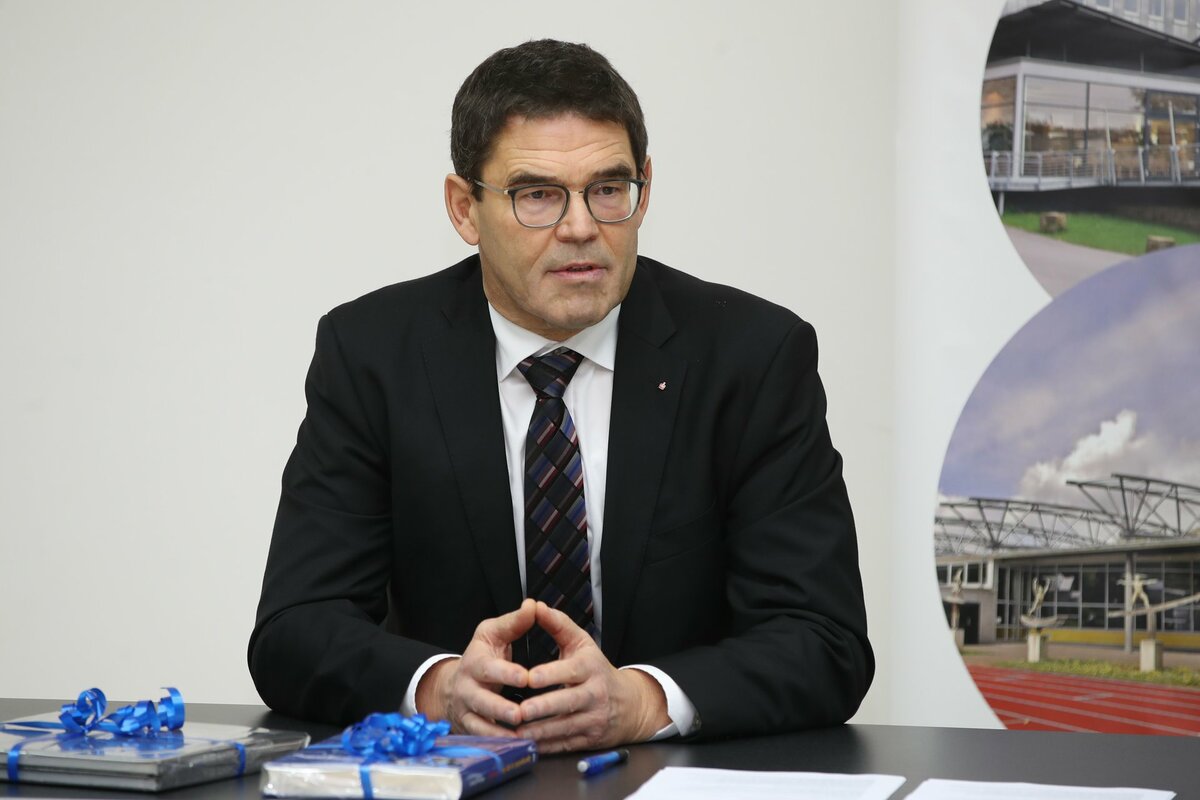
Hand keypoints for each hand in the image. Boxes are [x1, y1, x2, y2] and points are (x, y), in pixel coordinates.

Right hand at [415, 599, 535, 735]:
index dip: (506, 673)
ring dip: (499, 732)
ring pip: (479, 724)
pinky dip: (497, 744)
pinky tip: (514, 747)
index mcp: (476, 661)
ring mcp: (467, 710)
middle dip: (500, 707)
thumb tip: (534, 605)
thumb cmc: (482, 656)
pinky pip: (481, 739)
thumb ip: (515, 622)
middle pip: (482, 700)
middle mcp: (468, 687)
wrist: (454, 684)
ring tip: (519, 736)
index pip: (490, 668)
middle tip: (520, 713)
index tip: (525, 677)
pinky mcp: (469, 728)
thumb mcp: (493, 634)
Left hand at [514, 601, 669, 752]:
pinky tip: (529, 745)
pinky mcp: (590, 738)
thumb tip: (536, 606)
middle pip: (567, 702)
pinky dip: (546, 746)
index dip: (550, 675)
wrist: (630, 703)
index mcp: (589, 667)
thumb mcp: (582, 643)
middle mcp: (594, 693)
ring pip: (565, 727)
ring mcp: (593, 718)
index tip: (529, 678)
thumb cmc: (597, 669)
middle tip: (520, 711)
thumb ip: (558, 624)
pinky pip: (566, 744)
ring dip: (539, 732)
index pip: (569, 671)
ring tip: (517, 731)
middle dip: (542, 708)